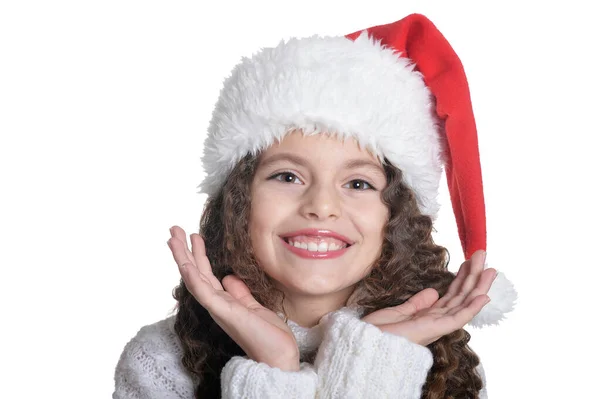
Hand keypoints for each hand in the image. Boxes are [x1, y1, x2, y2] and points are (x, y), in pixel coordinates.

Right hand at [167, 225, 299, 370]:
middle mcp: (216, 304)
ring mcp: (217, 308)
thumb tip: (228, 277)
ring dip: (182, 258)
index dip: (197, 255)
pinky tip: (185, 265)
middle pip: (195, 272)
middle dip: (184, 250)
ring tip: (174, 238)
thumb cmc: (267, 334)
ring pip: (194, 279)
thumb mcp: (253, 306)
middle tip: (174, 229)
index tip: (193, 235)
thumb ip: (239, 292)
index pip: (205, 274)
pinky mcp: (223, 312)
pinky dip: (193, 279)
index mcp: (222, 301)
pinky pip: (204, 294)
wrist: (277, 355)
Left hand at [361, 250, 494, 345]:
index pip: (451, 296)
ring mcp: (437, 326)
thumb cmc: (378, 333)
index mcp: (428, 317)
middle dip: (473, 276)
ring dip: (478, 286)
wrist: (367, 343)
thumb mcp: (399, 312)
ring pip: (464, 304)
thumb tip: (434, 292)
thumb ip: (417, 303)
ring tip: (490, 269)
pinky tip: (483, 295)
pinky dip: (472, 307)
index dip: (461, 278)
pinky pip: (458, 318)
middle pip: (461, 296)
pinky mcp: (436, 329)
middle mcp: (436, 322)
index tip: (469, 262)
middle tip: (482, 255)